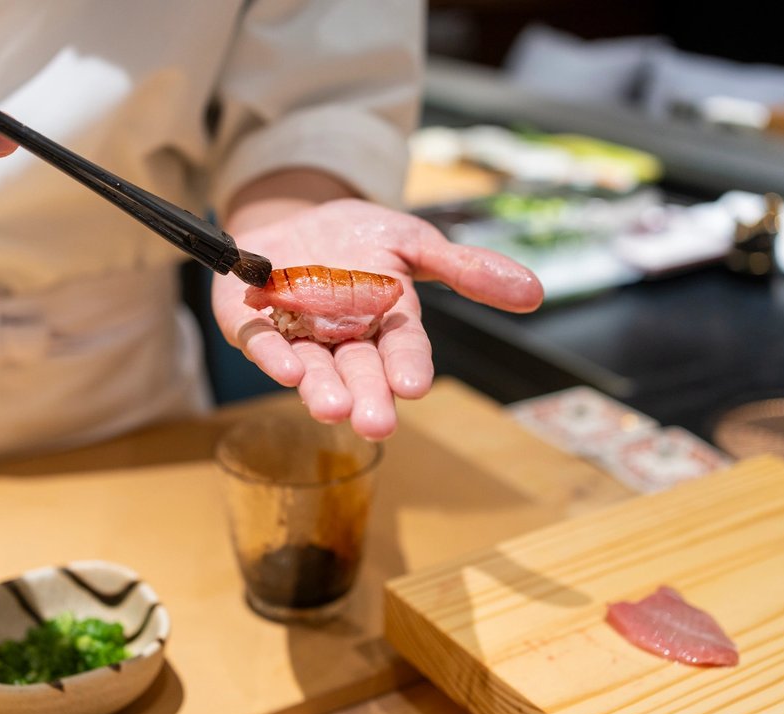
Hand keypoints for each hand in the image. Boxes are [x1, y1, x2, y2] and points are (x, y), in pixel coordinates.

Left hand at [212, 198, 542, 439]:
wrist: (294, 219)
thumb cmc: (358, 238)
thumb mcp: (415, 241)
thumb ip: (465, 269)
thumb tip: (534, 293)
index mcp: (386, 323)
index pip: (402, 349)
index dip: (408, 366)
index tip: (414, 386)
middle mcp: (342, 338)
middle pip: (358, 371)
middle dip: (367, 396)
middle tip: (376, 424)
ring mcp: (296, 334)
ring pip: (311, 367)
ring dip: (321, 389)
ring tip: (332, 410)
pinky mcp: (250, 322)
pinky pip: (260, 341)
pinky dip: (272, 355)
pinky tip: (287, 370)